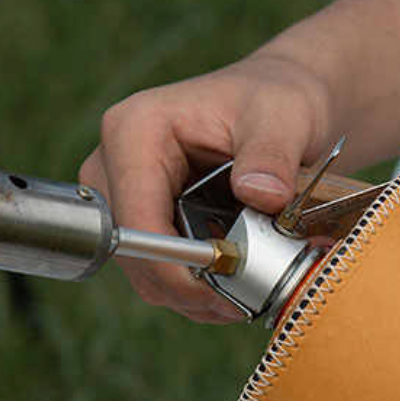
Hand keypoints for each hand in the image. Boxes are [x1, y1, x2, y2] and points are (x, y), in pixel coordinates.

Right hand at [78, 53, 335, 322]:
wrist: (276, 101)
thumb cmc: (275, 100)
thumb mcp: (284, 117)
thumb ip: (273, 155)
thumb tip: (262, 195)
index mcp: (133, 132)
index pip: (134, 223)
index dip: (174, 269)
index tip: (225, 293)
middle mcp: (114, 165)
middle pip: (133, 256)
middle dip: (187, 288)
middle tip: (245, 300)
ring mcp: (123, 198)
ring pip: (144, 274)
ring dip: (194, 295)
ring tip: (245, 292)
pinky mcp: (141, 223)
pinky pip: (158, 275)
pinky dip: (196, 290)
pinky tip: (232, 282)